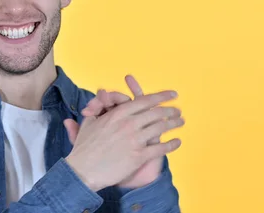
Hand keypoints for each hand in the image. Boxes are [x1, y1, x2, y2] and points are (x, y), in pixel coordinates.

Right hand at [64, 82, 183, 191]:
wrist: (83, 171)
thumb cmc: (84, 148)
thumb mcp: (89, 122)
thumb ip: (99, 107)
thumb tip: (101, 92)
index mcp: (117, 113)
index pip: (144, 100)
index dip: (161, 96)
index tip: (171, 94)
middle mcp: (128, 124)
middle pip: (156, 113)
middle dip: (170, 110)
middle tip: (177, 110)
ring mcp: (135, 140)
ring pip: (161, 128)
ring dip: (174, 124)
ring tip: (180, 122)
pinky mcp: (139, 156)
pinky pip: (160, 148)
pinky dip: (171, 145)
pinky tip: (177, 142)